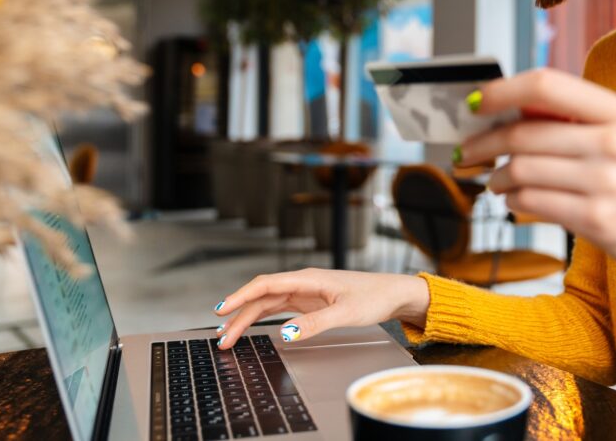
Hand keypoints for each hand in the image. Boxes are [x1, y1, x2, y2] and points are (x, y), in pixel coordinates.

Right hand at [213, 270, 429, 347]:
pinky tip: (251, 327)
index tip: (221, 309)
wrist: (393, 294)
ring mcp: (306, 292)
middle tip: (222, 338)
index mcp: (308, 278)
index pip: (265, 285)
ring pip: (268, 304)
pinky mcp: (311, 302)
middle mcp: (303, 283)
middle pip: (262, 297)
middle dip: (238, 316)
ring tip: (229, 336)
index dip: (240, 296)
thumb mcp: (346, 313)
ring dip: (247, 318)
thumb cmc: (374, 296)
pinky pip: (279, 309)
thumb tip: (286, 333)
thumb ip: (315, 323)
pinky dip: (263, 318)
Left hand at [458, 68, 615, 291]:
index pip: (546, 86)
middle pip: (524, 133)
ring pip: (521, 169)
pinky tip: (514, 199)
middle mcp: (615, 142)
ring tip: (496, 180)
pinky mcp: (596, 220)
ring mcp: (606, 182)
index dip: (501, 91)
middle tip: (469, 150)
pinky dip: (512, 200)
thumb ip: (571, 116)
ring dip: (496, 176)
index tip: (476, 102)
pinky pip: (531, 202)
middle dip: (484, 143)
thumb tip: (508, 104)